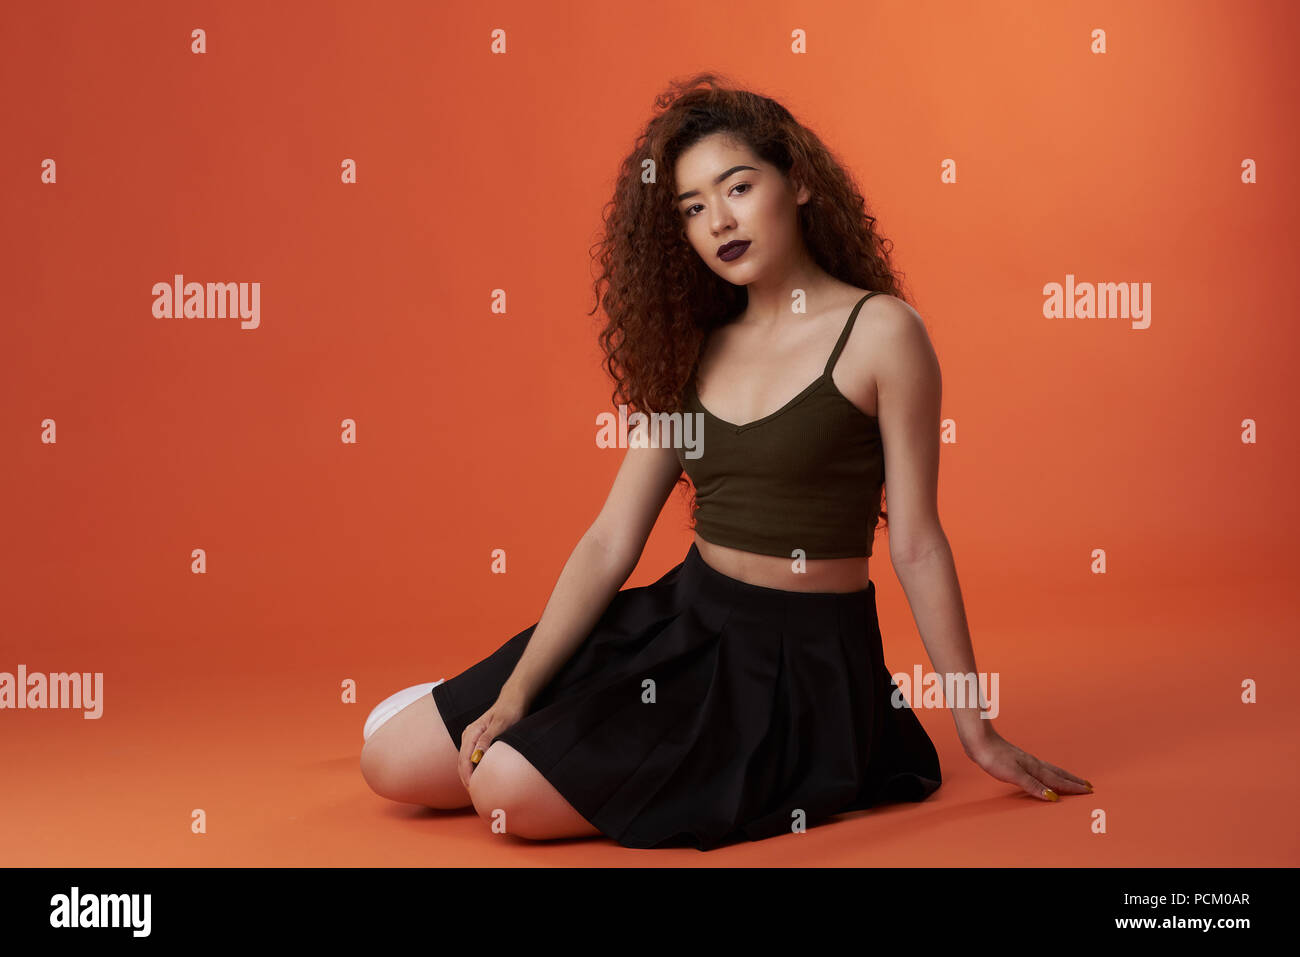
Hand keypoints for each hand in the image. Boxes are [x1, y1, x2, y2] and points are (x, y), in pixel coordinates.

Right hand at [456, 693, 528, 790]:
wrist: (513, 700)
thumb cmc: (509, 710)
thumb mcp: (501, 724)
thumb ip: (488, 738)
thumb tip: (477, 755)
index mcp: (472, 731)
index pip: (465, 758)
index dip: (467, 774)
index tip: (473, 787)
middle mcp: (468, 735)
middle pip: (461, 761)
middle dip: (466, 778)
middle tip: (475, 794)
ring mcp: (471, 737)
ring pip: (465, 760)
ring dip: (468, 775)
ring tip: (476, 790)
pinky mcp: (476, 740)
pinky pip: (470, 757)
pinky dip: (472, 768)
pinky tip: (479, 777)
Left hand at [966, 726, 1091, 800]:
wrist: (978, 741)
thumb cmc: (993, 757)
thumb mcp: (1013, 774)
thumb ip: (1033, 785)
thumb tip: (1052, 796)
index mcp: (1034, 767)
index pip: (1057, 779)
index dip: (1072, 786)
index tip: (1088, 791)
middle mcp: (1032, 763)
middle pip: (1057, 773)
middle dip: (1072, 780)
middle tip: (1087, 786)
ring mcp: (1024, 760)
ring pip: (1049, 769)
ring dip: (1062, 776)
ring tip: (1071, 779)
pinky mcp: (1015, 760)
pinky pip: (1039, 768)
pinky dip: (1048, 773)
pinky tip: (1042, 773)